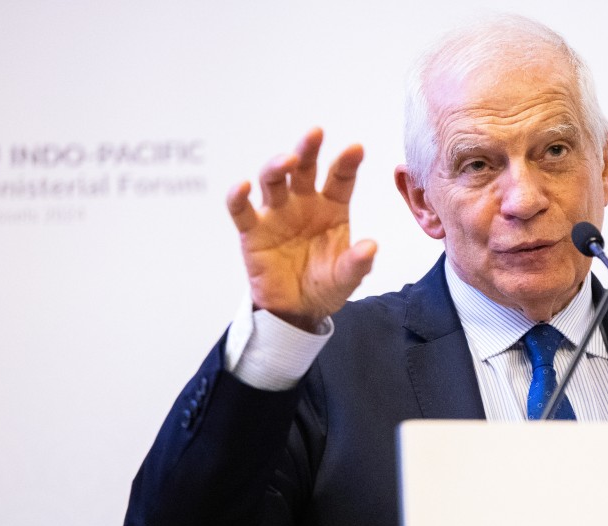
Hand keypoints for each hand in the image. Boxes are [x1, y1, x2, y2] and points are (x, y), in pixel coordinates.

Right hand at [227, 128, 377, 330]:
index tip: (356, 149)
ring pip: (273, 180)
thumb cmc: (325, 286)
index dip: (347, 162)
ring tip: (288, 160)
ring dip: (278, 166)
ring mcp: (276, 214)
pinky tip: (242, 187)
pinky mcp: (253, 231)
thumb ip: (357, 263)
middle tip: (315, 133)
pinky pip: (241, 210)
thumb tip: (370, 247)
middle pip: (304, 168)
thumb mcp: (347, 278)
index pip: (340, 178)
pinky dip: (238, 197)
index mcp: (332, 208)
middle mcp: (303, 203)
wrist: (297, 310)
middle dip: (309, 149)